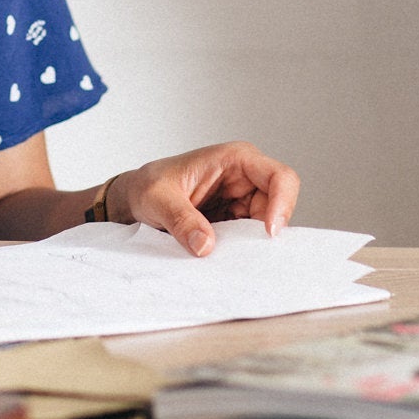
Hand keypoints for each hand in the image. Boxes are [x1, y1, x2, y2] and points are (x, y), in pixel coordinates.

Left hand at [111, 142, 299, 256]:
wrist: (135, 198)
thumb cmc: (148, 185)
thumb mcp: (157, 199)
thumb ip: (180, 220)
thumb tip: (205, 246)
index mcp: (234, 159)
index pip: (279, 177)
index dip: (282, 204)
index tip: (268, 233)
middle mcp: (245, 177)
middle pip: (278, 205)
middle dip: (265, 231)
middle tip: (246, 255)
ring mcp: (241, 199)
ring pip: (266, 225)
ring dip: (251, 243)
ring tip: (228, 257)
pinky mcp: (234, 219)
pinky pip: (249, 237)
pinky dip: (241, 250)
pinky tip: (225, 259)